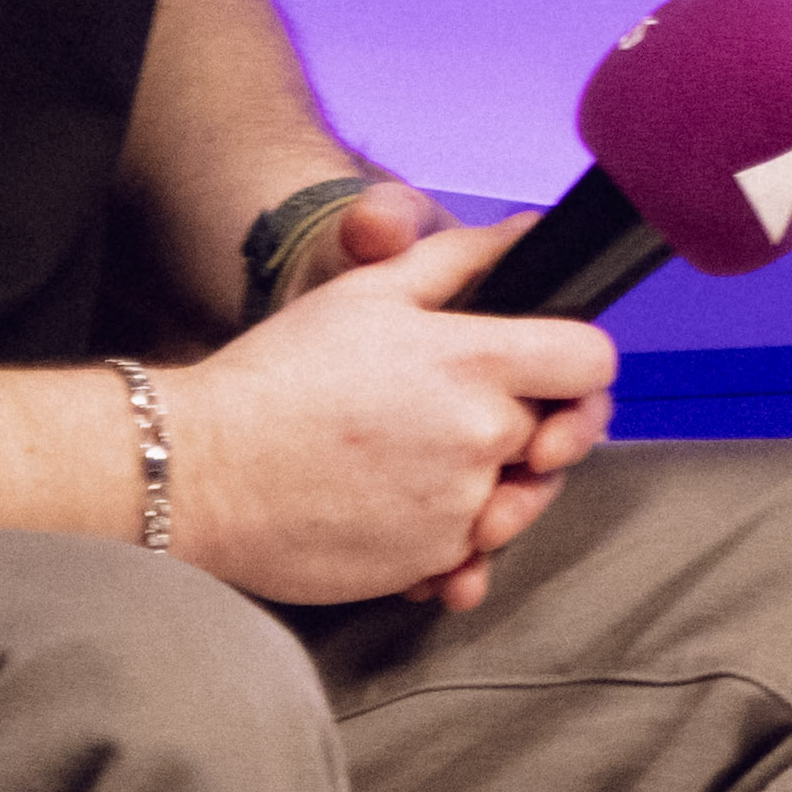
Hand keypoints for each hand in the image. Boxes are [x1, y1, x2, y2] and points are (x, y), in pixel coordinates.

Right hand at [162, 218, 601, 609]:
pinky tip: (399, 506)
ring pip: (520, 499)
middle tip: (467, 415)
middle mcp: (481, 436)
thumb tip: (530, 230)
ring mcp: (458, 507)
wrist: (198, 469)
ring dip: (495, 486)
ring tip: (427, 462)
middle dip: (533, 427)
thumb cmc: (279, 373)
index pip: (593, 363)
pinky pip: (472, 551)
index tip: (550, 371)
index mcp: (475, 362)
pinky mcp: (428, 561)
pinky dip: (450, 536)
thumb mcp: (369, 292)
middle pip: (560, 435)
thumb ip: (462, 259)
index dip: (579, 365)